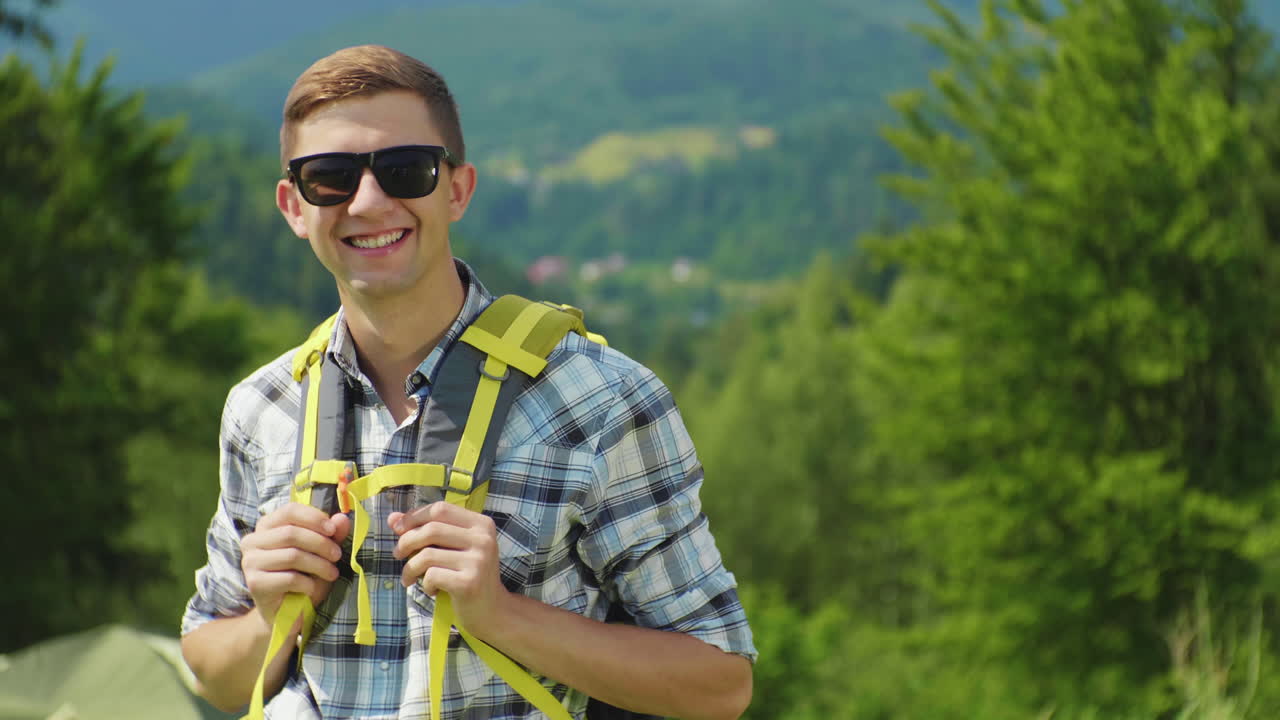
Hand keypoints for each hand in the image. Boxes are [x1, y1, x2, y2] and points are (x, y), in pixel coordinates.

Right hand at [240, 502, 351, 626]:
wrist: (286, 613)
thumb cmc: (303, 577)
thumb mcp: (321, 552)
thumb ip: (331, 534)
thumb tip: (342, 518)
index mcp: (266, 526)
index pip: (289, 510)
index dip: (314, 518)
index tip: (333, 530)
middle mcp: (252, 541)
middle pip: (291, 533)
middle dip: (320, 544)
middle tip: (337, 555)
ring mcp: (250, 562)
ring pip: (292, 555)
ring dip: (319, 565)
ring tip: (332, 573)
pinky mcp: (255, 583)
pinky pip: (289, 578)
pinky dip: (308, 583)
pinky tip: (312, 588)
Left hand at [389, 502, 509, 637]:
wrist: (491, 610)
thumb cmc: (466, 575)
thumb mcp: (450, 548)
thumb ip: (424, 530)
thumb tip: (393, 518)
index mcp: (481, 524)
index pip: (441, 509)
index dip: (414, 517)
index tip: (398, 529)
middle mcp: (483, 539)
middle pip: (431, 529)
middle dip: (406, 541)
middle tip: (398, 554)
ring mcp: (478, 560)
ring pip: (427, 555)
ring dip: (410, 568)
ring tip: (409, 577)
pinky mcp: (469, 582)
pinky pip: (432, 576)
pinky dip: (425, 584)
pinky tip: (432, 590)